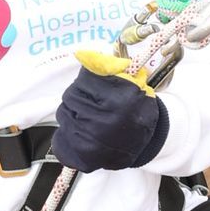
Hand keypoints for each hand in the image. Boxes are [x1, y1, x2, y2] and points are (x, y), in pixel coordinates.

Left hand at [52, 50, 169, 171]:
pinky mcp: (82, 155)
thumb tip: (84, 55)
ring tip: (90, 118)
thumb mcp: (134, 84)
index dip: (87, 80)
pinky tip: (82, 131)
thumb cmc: (138, 110)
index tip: (94, 84)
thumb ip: (110, 69)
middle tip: (93, 102)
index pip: (85, 80)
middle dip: (79, 96)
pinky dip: (68, 131)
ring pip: (64, 114)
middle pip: (71, 96)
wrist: (148, 143)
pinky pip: (61, 135)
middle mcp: (104, 122)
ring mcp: (91, 141)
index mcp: (119, 101)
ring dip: (73, 112)